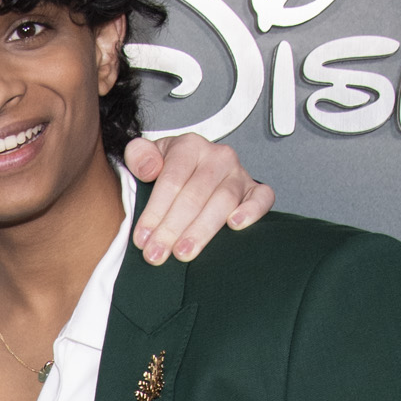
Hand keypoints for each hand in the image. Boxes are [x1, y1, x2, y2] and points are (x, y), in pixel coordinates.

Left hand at [123, 132, 271, 265]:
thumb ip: (138, 156)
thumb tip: (148, 168)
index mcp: (189, 147)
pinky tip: (235, 226)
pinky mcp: (255, 190)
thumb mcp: (145, 157)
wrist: (194, 170)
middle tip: (157, 253)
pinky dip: (252, 211)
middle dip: (172, 229)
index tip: (142, 237)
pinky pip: (262, 198)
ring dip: (202, 230)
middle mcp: (217, 157)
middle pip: (195, 195)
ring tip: (184, 252)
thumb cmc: (169, 170)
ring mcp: (238, 173)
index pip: (171, 180)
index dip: (155, 211)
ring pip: (223, 201)